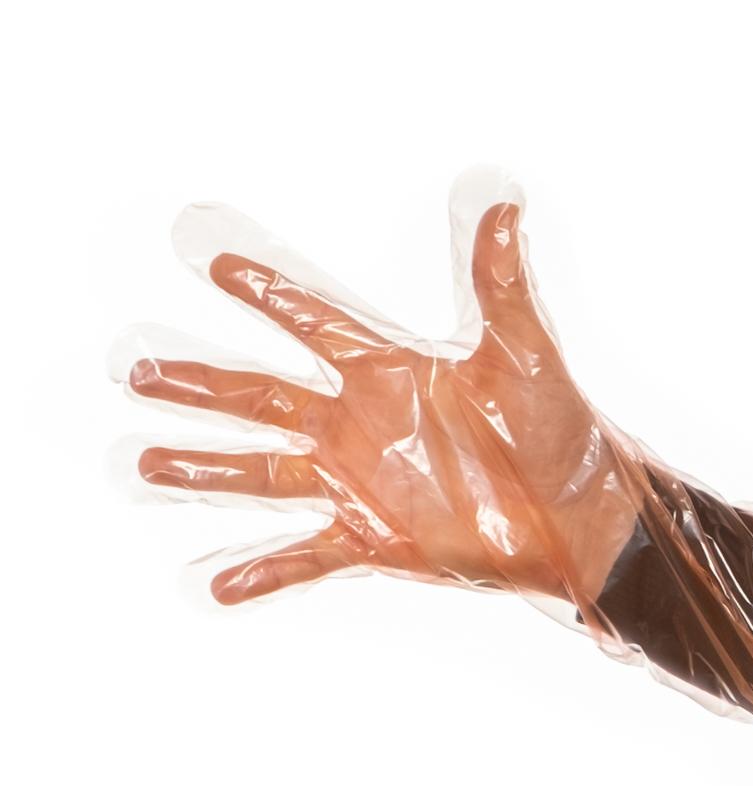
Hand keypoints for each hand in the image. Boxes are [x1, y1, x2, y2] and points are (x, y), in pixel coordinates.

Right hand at [127, 193, 642, 608]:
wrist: (582, 516)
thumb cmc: (560, 431)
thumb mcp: (525, 351)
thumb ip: (502, 281)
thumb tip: (506, 202)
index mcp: (391, 370)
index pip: (313, 320)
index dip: (263, 291)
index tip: (206, 257)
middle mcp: (361, 423)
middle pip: (262, 397)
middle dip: (200, 384)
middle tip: (137, 370)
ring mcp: (362, 482)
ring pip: (265, 473)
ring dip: (207, 469)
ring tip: (143, 462)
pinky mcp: (376, 538)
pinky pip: (306, 554)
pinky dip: (262, 569)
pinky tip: (214, 583)